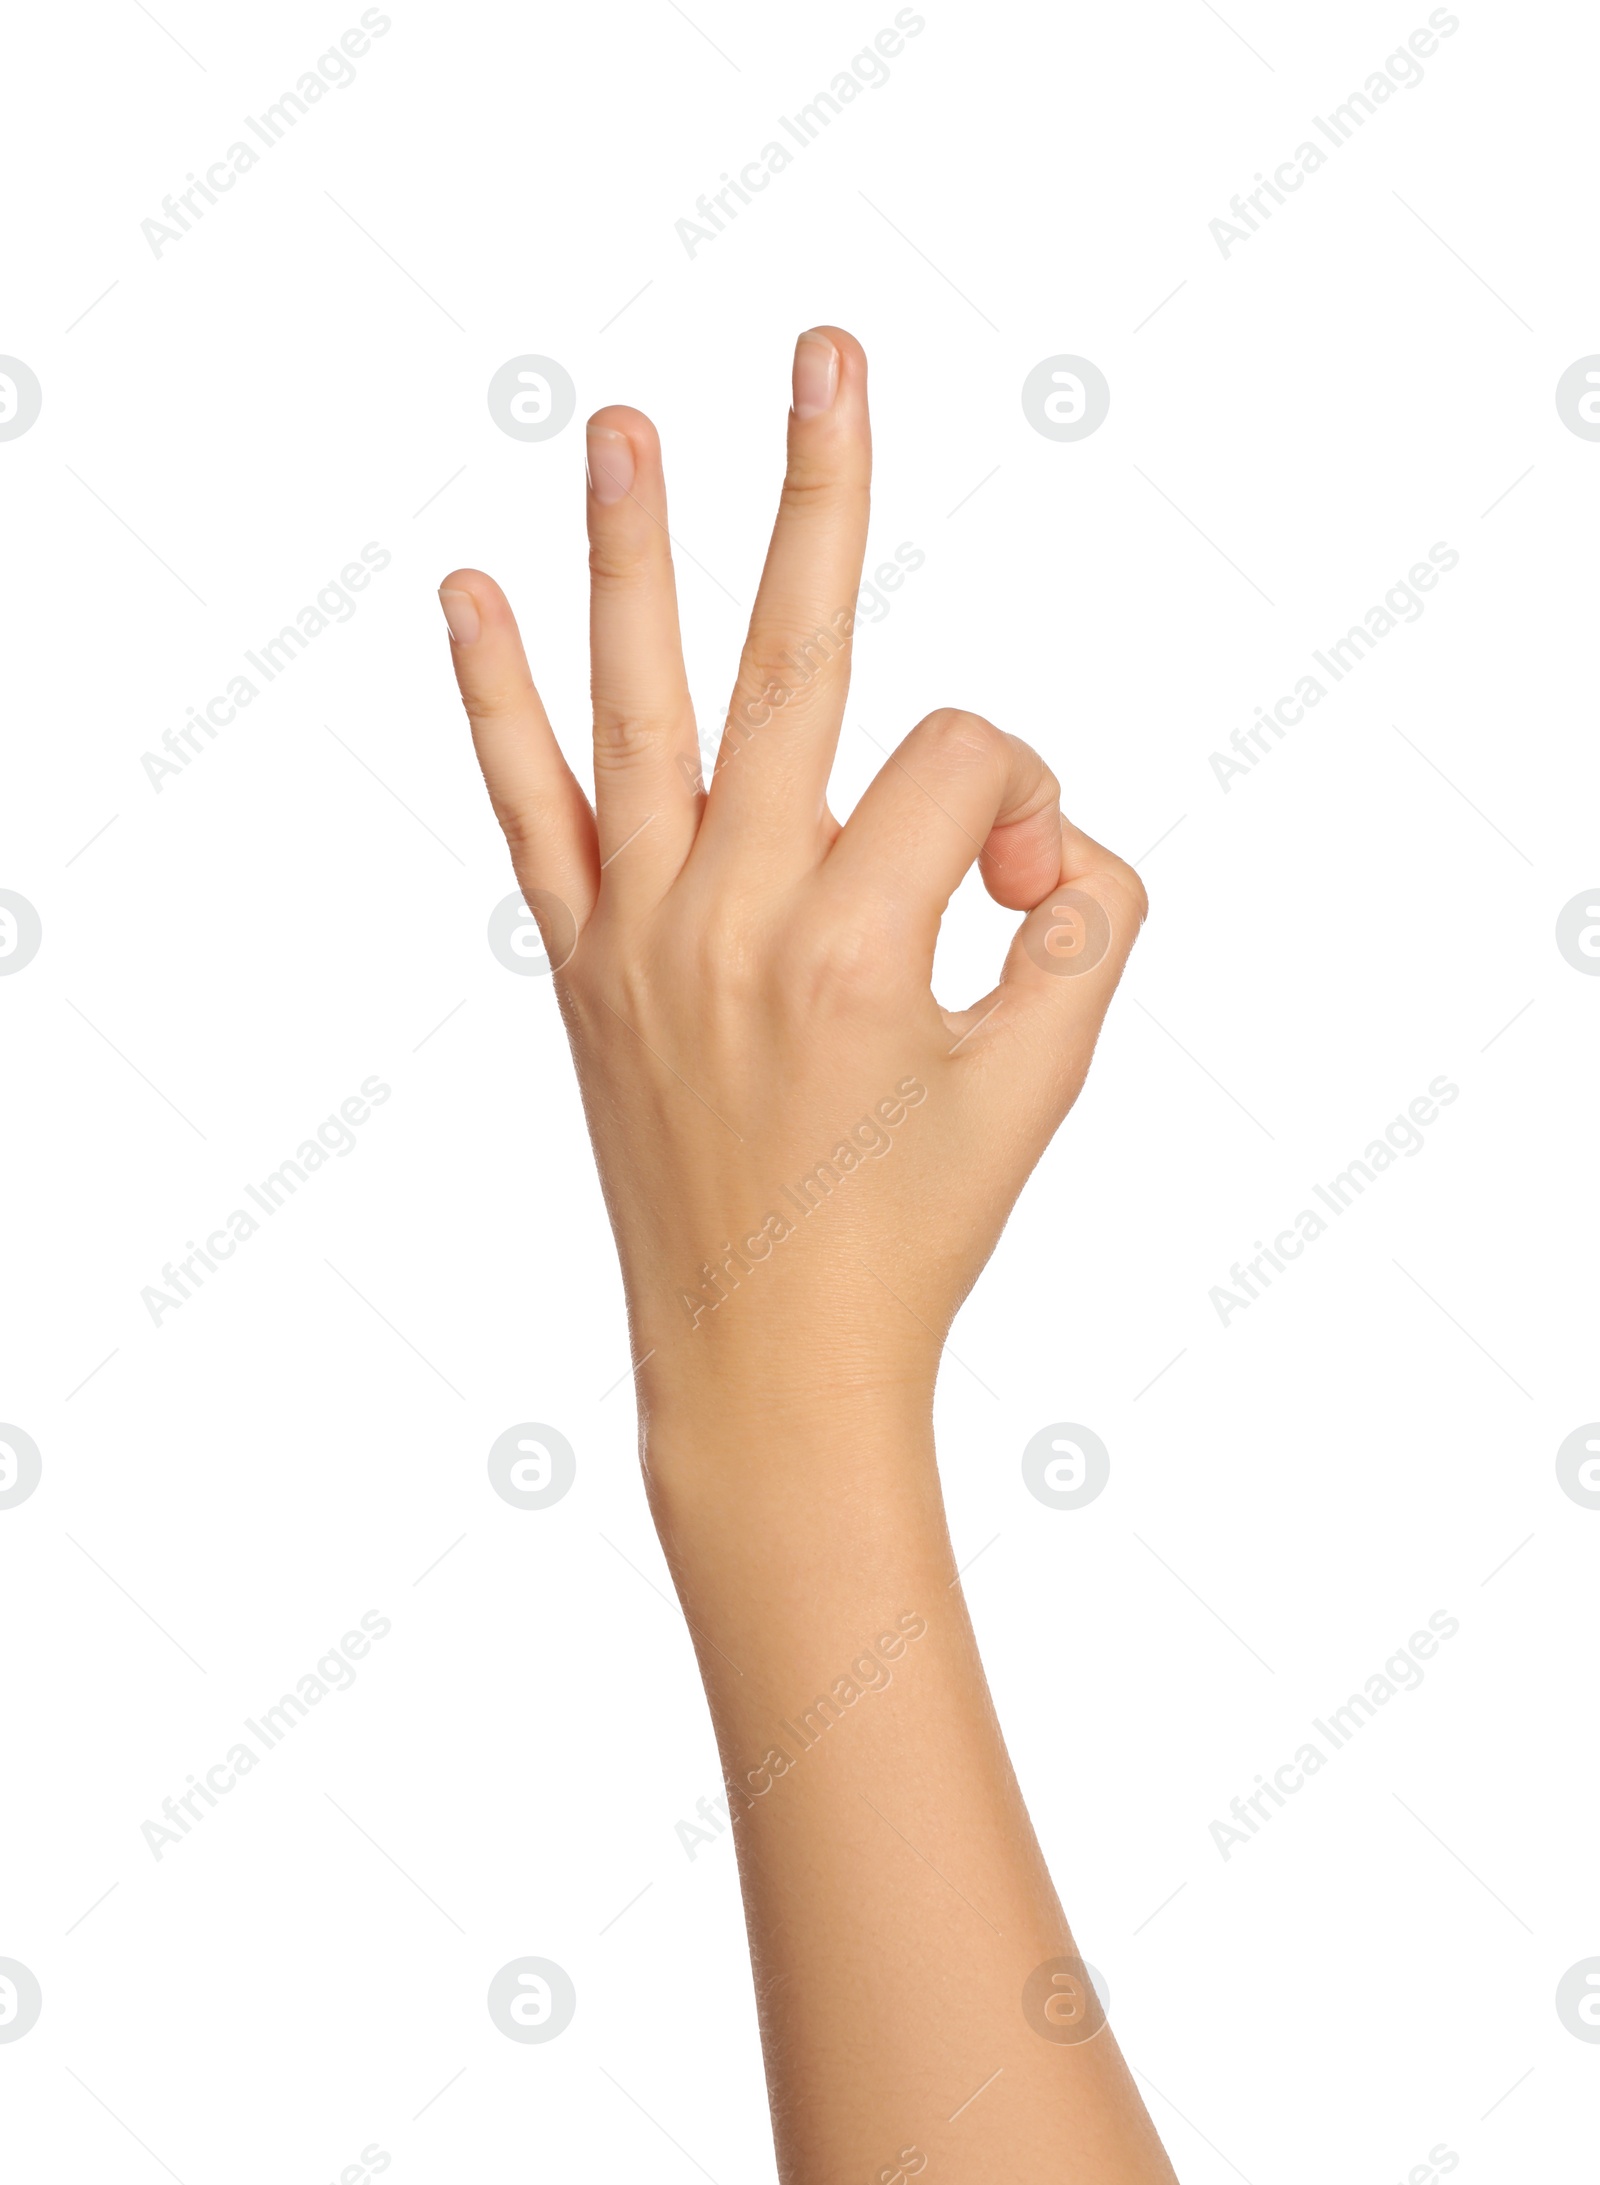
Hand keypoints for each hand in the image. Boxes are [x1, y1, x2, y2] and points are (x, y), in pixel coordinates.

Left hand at [439, 327, 1146, 1429]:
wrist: (766, 1368)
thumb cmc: (913, 1235)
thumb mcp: (1050, 1082)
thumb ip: (1086, 922)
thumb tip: (1032, 834)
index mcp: (856, 947)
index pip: (962, 760)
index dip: (1025, 795)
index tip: (1022, 888)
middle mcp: (733, 919)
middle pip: (792, 657)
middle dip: (823, 493)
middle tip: (824, 354)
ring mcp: (642, 936)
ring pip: (640, 705)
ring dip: (633, 555)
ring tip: (619, 425)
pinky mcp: (584, 966)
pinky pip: (533, 811)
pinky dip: (497, 704)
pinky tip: (467, 598)